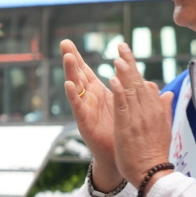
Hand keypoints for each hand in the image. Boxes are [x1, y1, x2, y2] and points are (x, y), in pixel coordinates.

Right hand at [61, 41, 117, 185]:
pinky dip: (73, 95)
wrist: (122, 155)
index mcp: (98, 93)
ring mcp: (85, 110)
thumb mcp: (124, 103)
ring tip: (68, 56)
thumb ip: (125, 87)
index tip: (70, 41)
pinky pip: (78, 107)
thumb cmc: (121, 130)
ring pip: (76, 87)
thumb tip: (131, 70)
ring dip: (71, 72)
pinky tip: (68, 84)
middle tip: (64, 43)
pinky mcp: (85, 122)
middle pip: (77, 75)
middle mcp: (89, 100)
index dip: (79, 57)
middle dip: (71, 59)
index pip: (86, 71)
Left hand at [108, 45, 173, 194]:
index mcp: (156, 111)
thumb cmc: (156, 154)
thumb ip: (165, 109)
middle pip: (138, 83)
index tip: (127, 57)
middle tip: (122, 46)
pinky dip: (119, 93)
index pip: (146, 86)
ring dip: (124, 73)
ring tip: (117, 57)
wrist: (153, 174)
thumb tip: (168, 93)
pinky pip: (123, 107)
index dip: (136, 71)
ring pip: (131, 92)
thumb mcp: (164, 128)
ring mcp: (138, 119)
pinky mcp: (128, 128)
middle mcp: (148, 112)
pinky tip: (113, 80)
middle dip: (130, 63)